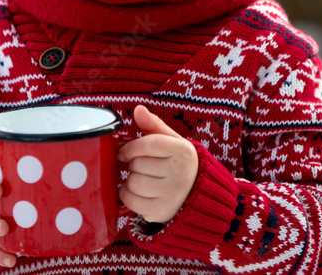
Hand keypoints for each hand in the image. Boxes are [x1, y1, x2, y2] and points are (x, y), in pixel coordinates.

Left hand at [117, 105, 198, 224]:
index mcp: (182, 151)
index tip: (124, 151)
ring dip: (130, 180)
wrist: (196, 193)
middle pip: (137, 165)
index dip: (130, 147)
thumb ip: (153, 125)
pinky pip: (131, 201)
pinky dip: (128, 195)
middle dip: (133, 164)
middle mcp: (180, 173)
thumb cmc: (177, 162)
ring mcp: (172, 194)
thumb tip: (138, 110)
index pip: (147, 144)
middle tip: (141, 167)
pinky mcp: (161, 212)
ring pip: (133, 183)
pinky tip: (138, 192)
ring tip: (141, 179)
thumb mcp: (171, 141)